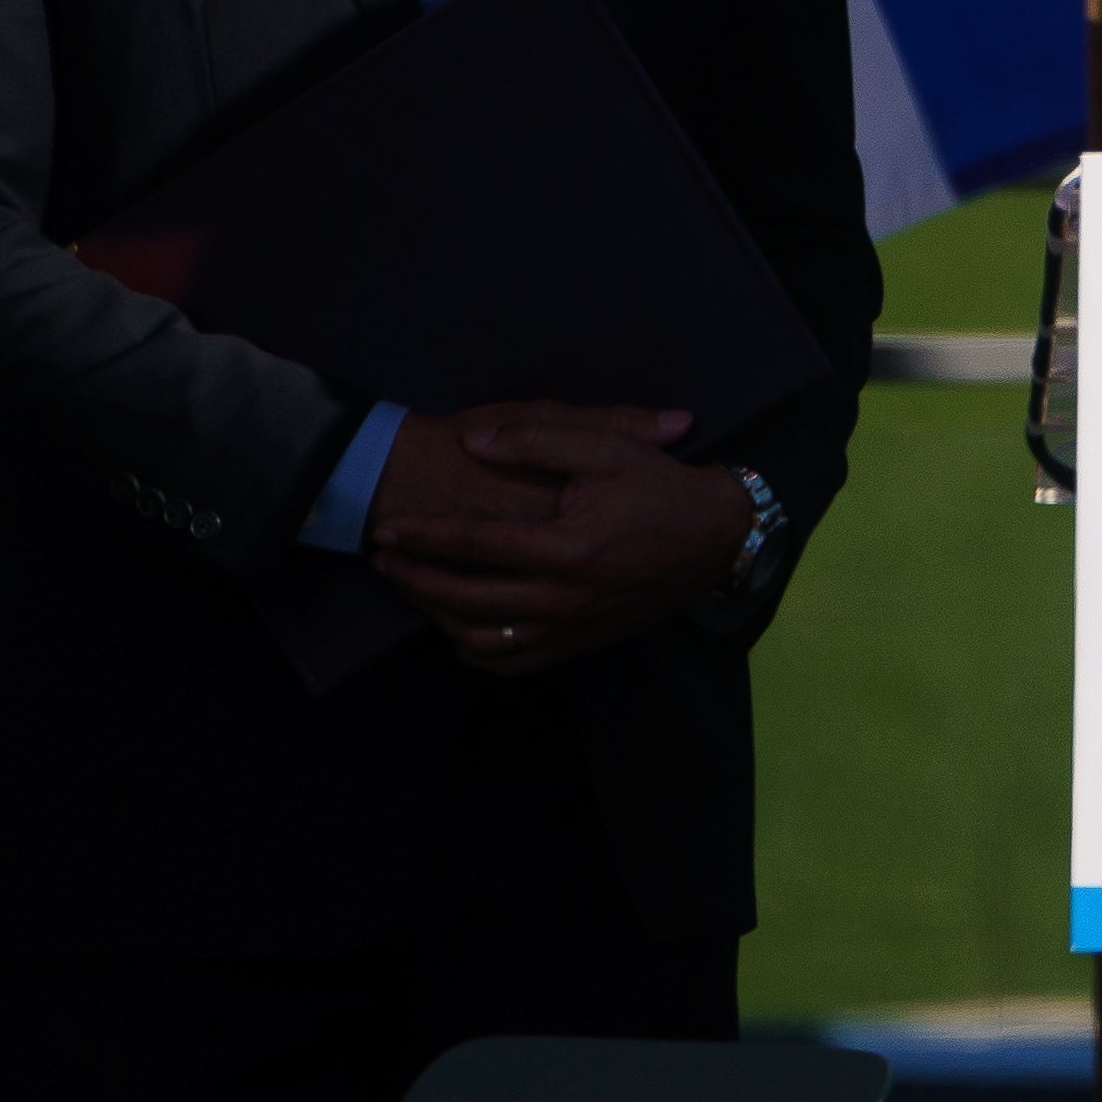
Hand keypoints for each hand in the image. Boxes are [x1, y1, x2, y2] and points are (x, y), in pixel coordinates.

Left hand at [366, 402, 745, 675]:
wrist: (717, 538)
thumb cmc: (661, 487)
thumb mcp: (608, 446)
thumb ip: (538, 438)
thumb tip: (475, 441)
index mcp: (569, 548)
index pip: (476, 546)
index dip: (423, 537)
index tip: (386, 528)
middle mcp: (567, 598)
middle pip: (466, 601)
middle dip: (415, 580)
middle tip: (385, 558)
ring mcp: (574, 628)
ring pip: (483, 641)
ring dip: (437, 618)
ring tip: (414, 588)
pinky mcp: (582, 643)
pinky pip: (513, 662)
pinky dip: (475, 649)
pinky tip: (458, 625)